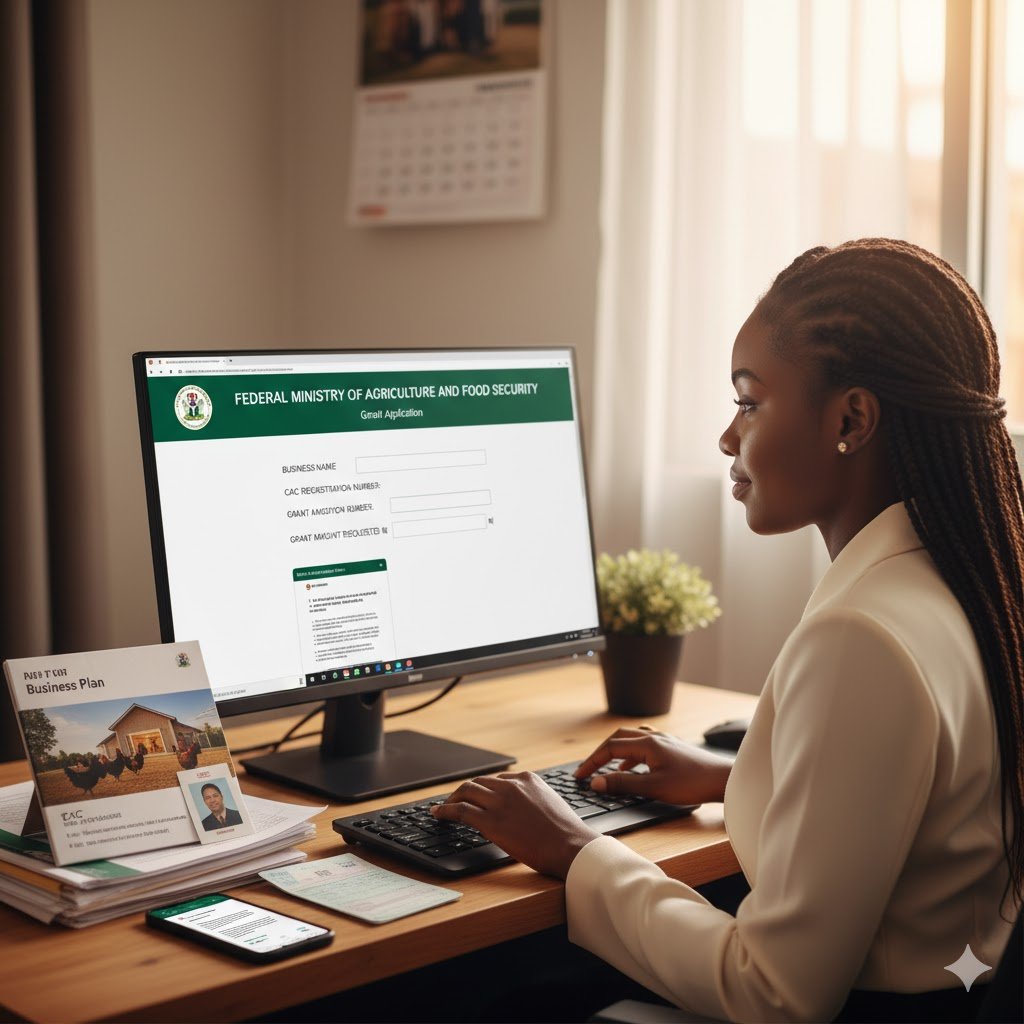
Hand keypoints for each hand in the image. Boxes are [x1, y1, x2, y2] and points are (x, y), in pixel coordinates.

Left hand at [431, 771, 599, 878]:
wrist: (571, 846)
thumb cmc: (566, 833)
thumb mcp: (550, 804)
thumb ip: (532, 800)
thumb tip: (520, 809)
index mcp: (528, 779)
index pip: (496, 779)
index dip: (482, 788)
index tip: (476, 795)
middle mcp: (512, 786)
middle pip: (478, 782)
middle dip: (463, 791)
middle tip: (454, 800)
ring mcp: (500, 801)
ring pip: (465, 791)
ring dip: (451, 799)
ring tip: (443, 807)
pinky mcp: (491, 820)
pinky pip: (460, 810)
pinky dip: (445, 810)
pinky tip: (438, 814)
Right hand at [574, 727, 732, 805]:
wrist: (724, 780)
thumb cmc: (692, 784)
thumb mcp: (653, 787)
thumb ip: (623, 784)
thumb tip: (597, 782)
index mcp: (647, 744)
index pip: (610, 748)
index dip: (592, 762)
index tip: (580, 776)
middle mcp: (655, 738)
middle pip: (619, 738)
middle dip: (601, 753)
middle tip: (589, 769)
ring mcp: (665, 741)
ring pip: (632, 740)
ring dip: (616, 752)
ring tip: (608, 769)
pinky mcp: (673, 749)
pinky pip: (644, 746)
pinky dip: (632, 755)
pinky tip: (633, 769)